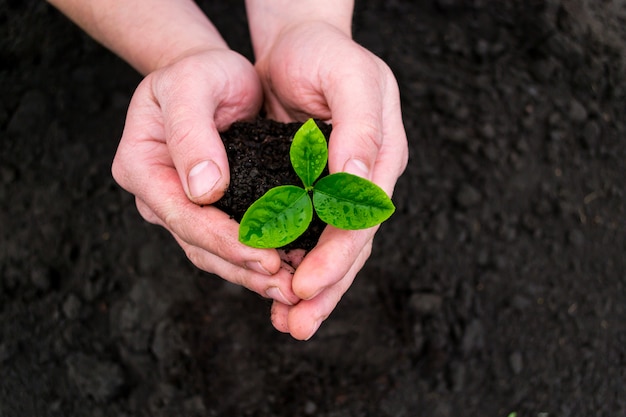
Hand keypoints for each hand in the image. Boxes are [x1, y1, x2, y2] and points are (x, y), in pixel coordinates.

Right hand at [111, 49, 301, 305]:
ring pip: (213, 253)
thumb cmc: (201, 73)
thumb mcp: (192, 86)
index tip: (266, 257)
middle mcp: (156, 194)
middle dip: (243, 268)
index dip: (224, 241)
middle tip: (288, 286)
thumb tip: (203, 190)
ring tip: (291, 288)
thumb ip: (192, 134)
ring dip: (251, 274)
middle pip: (197, 244)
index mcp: (141, 166)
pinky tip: (287, 269)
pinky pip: (228, 243)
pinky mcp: (206, 210)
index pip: (182, 215)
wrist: (211, 75)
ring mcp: (179, 205)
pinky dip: (255, 259)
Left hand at [255, 22, 408, 338]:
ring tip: (290, 325)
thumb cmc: (324, 55)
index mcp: (381, 156)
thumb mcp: (349, 77)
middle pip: (351, 244)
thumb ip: (361, 128)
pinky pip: (310, 233)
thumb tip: (359, 182)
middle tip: (297, 326)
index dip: (336, 255)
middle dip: (326, 287)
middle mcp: (365, 179)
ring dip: (315, 288)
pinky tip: (281, 288)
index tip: (303, 285)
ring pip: (333, 247)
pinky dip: (297, 262)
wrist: (299, 46)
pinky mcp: (314, 189)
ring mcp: (342, 187)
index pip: (362, 218)